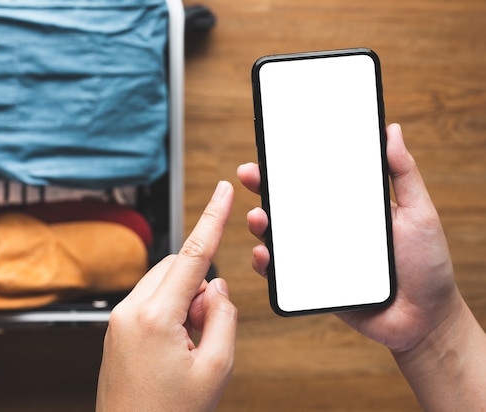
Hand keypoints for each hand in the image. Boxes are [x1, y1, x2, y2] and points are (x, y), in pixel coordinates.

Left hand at [96, 181, 236, 411]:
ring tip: (190, 345)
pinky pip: (151, 299)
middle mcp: (130, 310)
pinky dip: (172, 310)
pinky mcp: (117, 328)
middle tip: (208, 327)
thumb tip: (215, 286)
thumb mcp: (216, 368)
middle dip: (200, 285)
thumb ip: (223, 315)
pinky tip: (176, 347)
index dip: (213, 218)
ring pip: (165, 282)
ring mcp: (119, 318)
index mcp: (154, 316)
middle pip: (177, 266)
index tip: (224, 190)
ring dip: (186, 300)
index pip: (192, 254)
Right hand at [237, 123, 458, 352]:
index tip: (272, 148)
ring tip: (258, 218)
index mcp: (349, 207)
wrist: (425, 319)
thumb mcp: (419, 212)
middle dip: (264, 187)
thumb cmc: (426, 264)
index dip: (290, 164)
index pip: (313, 180)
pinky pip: (280, 273)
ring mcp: (317, 255)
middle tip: (250, 175)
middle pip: (288, 204)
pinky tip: (264, 254)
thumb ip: (403, 173)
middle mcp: (328, 228)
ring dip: (261, 224)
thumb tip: (392, 130)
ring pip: (279, 236)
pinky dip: (266, 263)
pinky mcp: (311, 284)